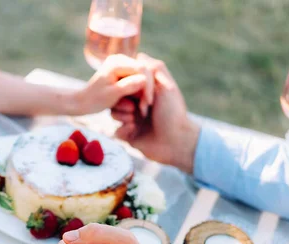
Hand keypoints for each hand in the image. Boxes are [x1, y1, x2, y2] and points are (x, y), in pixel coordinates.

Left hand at [72, 54, 154, 116]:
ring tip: (142, 109)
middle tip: (145, 108)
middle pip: (144, 72)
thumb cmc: (95, 99)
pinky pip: (138, 81)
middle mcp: (121, 59)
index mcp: (116, 62)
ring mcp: (123, 65)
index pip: (141, 69)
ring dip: (144, 92)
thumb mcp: (111, 95)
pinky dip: (140, 92)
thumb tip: (144, 80)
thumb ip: (127, 86)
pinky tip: (139, 104)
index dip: (148, 86)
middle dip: (147, 90)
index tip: (147, 103)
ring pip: (143, 77)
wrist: (84, 101)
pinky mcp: (124, 73)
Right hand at [111, 53, 200, 173]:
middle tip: (135, 109)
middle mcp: (137, 105)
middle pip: (115, 97)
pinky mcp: (128, 136)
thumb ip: (154, 68)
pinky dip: (123, 131)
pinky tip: (134, 132)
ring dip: (122, 116)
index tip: (135, 90)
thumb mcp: (166, 85)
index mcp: (145, 93)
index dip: (126, 85)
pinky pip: (115, 130)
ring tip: (134, 122)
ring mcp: (132, 121)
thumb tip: (139, 56)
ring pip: (113, 113)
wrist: (176, 142)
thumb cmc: (173, 113)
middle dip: (123, 103)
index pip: (125, 82)